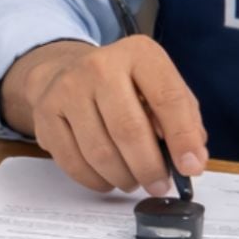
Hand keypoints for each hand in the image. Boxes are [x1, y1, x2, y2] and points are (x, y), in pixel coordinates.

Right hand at [3, 37, 206, 195]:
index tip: (191, 168)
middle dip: (149, 168)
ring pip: (100, 152)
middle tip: (159, 186)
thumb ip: (184, 119)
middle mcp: (100, 65)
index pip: (168, 97)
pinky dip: (96, 180)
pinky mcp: (46, 113)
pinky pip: (73, 162)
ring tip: (133, 181)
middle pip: (129, 130)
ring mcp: (68, 88)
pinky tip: (108, 178)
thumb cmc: (125, 86)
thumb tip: (192, 161)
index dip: (183, 138)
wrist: (67, 71)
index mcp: (139, 53)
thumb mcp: (160, 86)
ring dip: (123, 178)